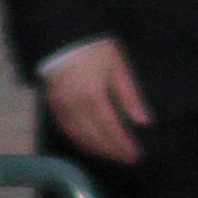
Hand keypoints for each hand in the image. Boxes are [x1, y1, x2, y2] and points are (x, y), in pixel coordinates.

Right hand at [43, 38, 151, 163]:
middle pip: (95, 139)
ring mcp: (61, 110)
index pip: (111, 129)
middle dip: (112, 151)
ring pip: (80, 139)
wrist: (63, 38)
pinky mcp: (53, 109)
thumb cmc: (95, 49)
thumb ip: (130, 95)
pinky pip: (68, 132)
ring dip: (97, 150)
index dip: (123, 145)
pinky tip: (92, 145)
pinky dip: (81, 143)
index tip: (136, 155)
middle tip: (127, 159)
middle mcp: (75, 109)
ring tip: (113, 155)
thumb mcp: (118, 67)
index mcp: (93, 97)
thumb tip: (144, 121)